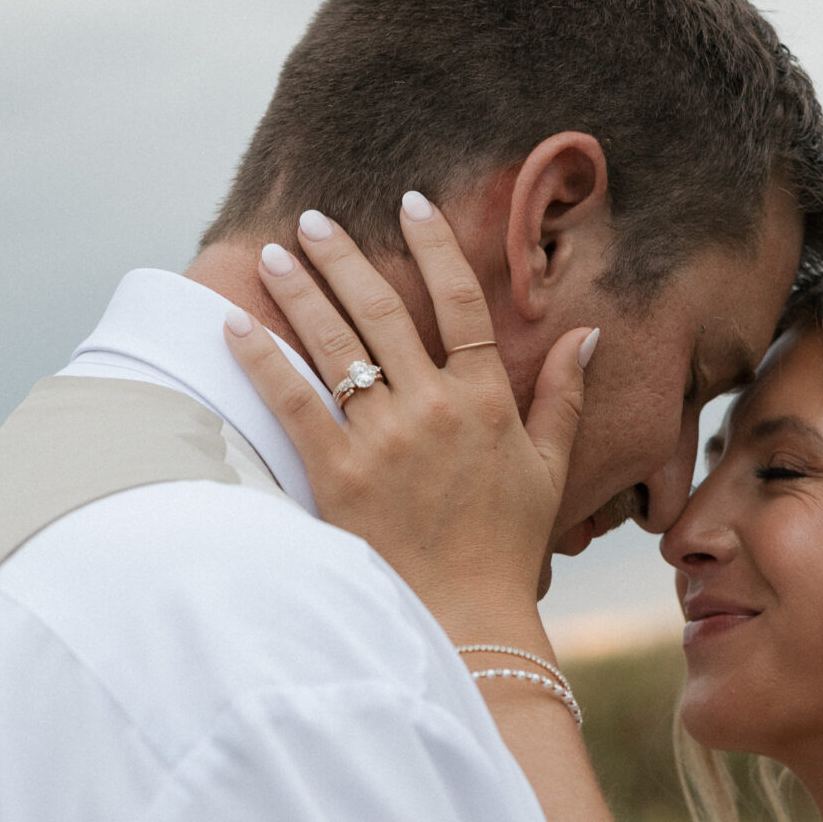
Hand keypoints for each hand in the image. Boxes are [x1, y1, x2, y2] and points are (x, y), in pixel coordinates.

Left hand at [223, 197, 595, 637]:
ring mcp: (385, 440)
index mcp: (486, 402)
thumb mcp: (550, 469)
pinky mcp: (339, 474)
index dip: (435, 246)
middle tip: (314, 221)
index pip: (461, 302)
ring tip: (274, 253)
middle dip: (344, 257)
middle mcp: (435, 409)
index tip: (410, 203)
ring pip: (336, 344)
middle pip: (384, 310)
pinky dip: (263, 359)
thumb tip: (585, 335)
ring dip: (301, 291)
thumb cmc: (507, 548)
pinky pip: (294, 402)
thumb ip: (564, 396)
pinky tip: (237, 323)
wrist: (466, 619)